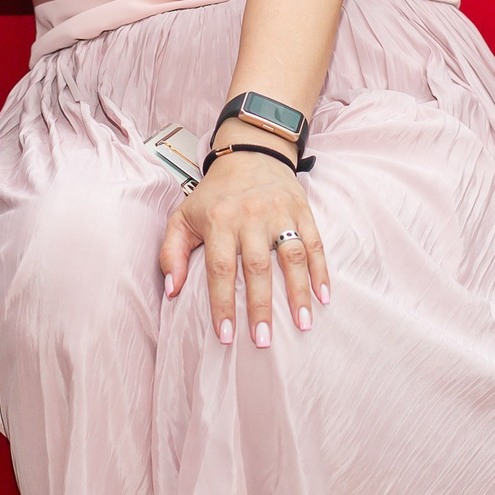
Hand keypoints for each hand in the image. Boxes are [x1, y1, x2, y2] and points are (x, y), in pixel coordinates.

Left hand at [158, 144, 328, 345]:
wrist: (250, 153)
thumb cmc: (214, 195)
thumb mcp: (183, 216)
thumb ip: (171, 252)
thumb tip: (172, 290)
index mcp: (219, 220)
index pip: (220, 269)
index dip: (223, 304)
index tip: (226, 336)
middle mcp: (250, 216)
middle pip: (257, 269)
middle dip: (260, 308)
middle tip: (263, 341)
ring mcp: (279, 213)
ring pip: (291, 257)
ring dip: (298, 293)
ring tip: (302, 325)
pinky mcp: (302, 210)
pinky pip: (315, 243)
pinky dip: (321, 271)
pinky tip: (323, 297)